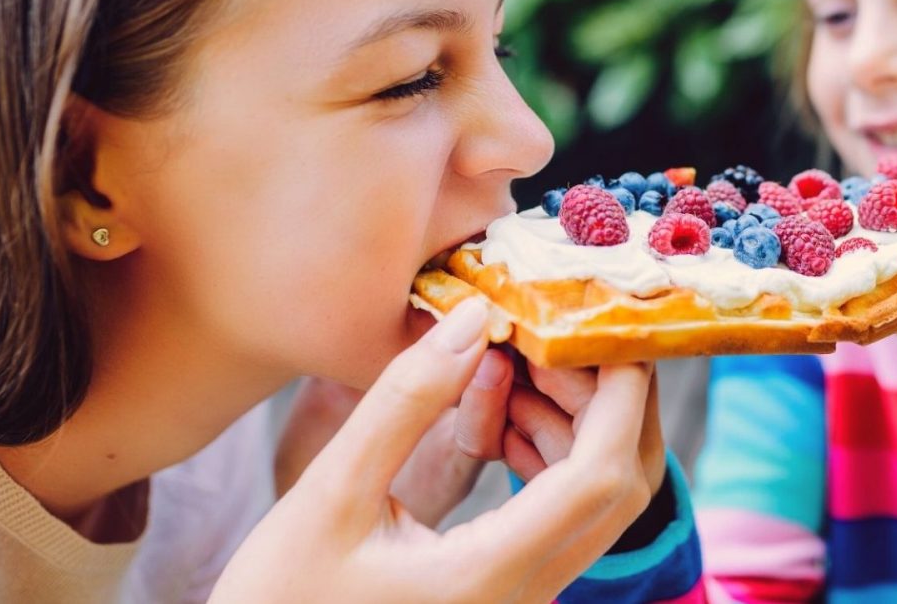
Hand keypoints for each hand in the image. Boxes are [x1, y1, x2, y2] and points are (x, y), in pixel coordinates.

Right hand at [213, 299, 659, 602]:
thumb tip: (473, 320)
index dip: (617, 391)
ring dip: (576, 425)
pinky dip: (550, 456)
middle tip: (557, 332)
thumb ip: (405, 403)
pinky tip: (503, 412)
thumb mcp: (330, 493)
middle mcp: (526, 596)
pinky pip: (561, 516)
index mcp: (491, 575)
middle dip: (606, 398)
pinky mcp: (506, 591)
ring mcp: (522, 599)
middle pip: (618, 487)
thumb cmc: (277, 598)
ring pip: (594, 502)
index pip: (599, 474)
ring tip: (519, 361)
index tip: (602, 322)